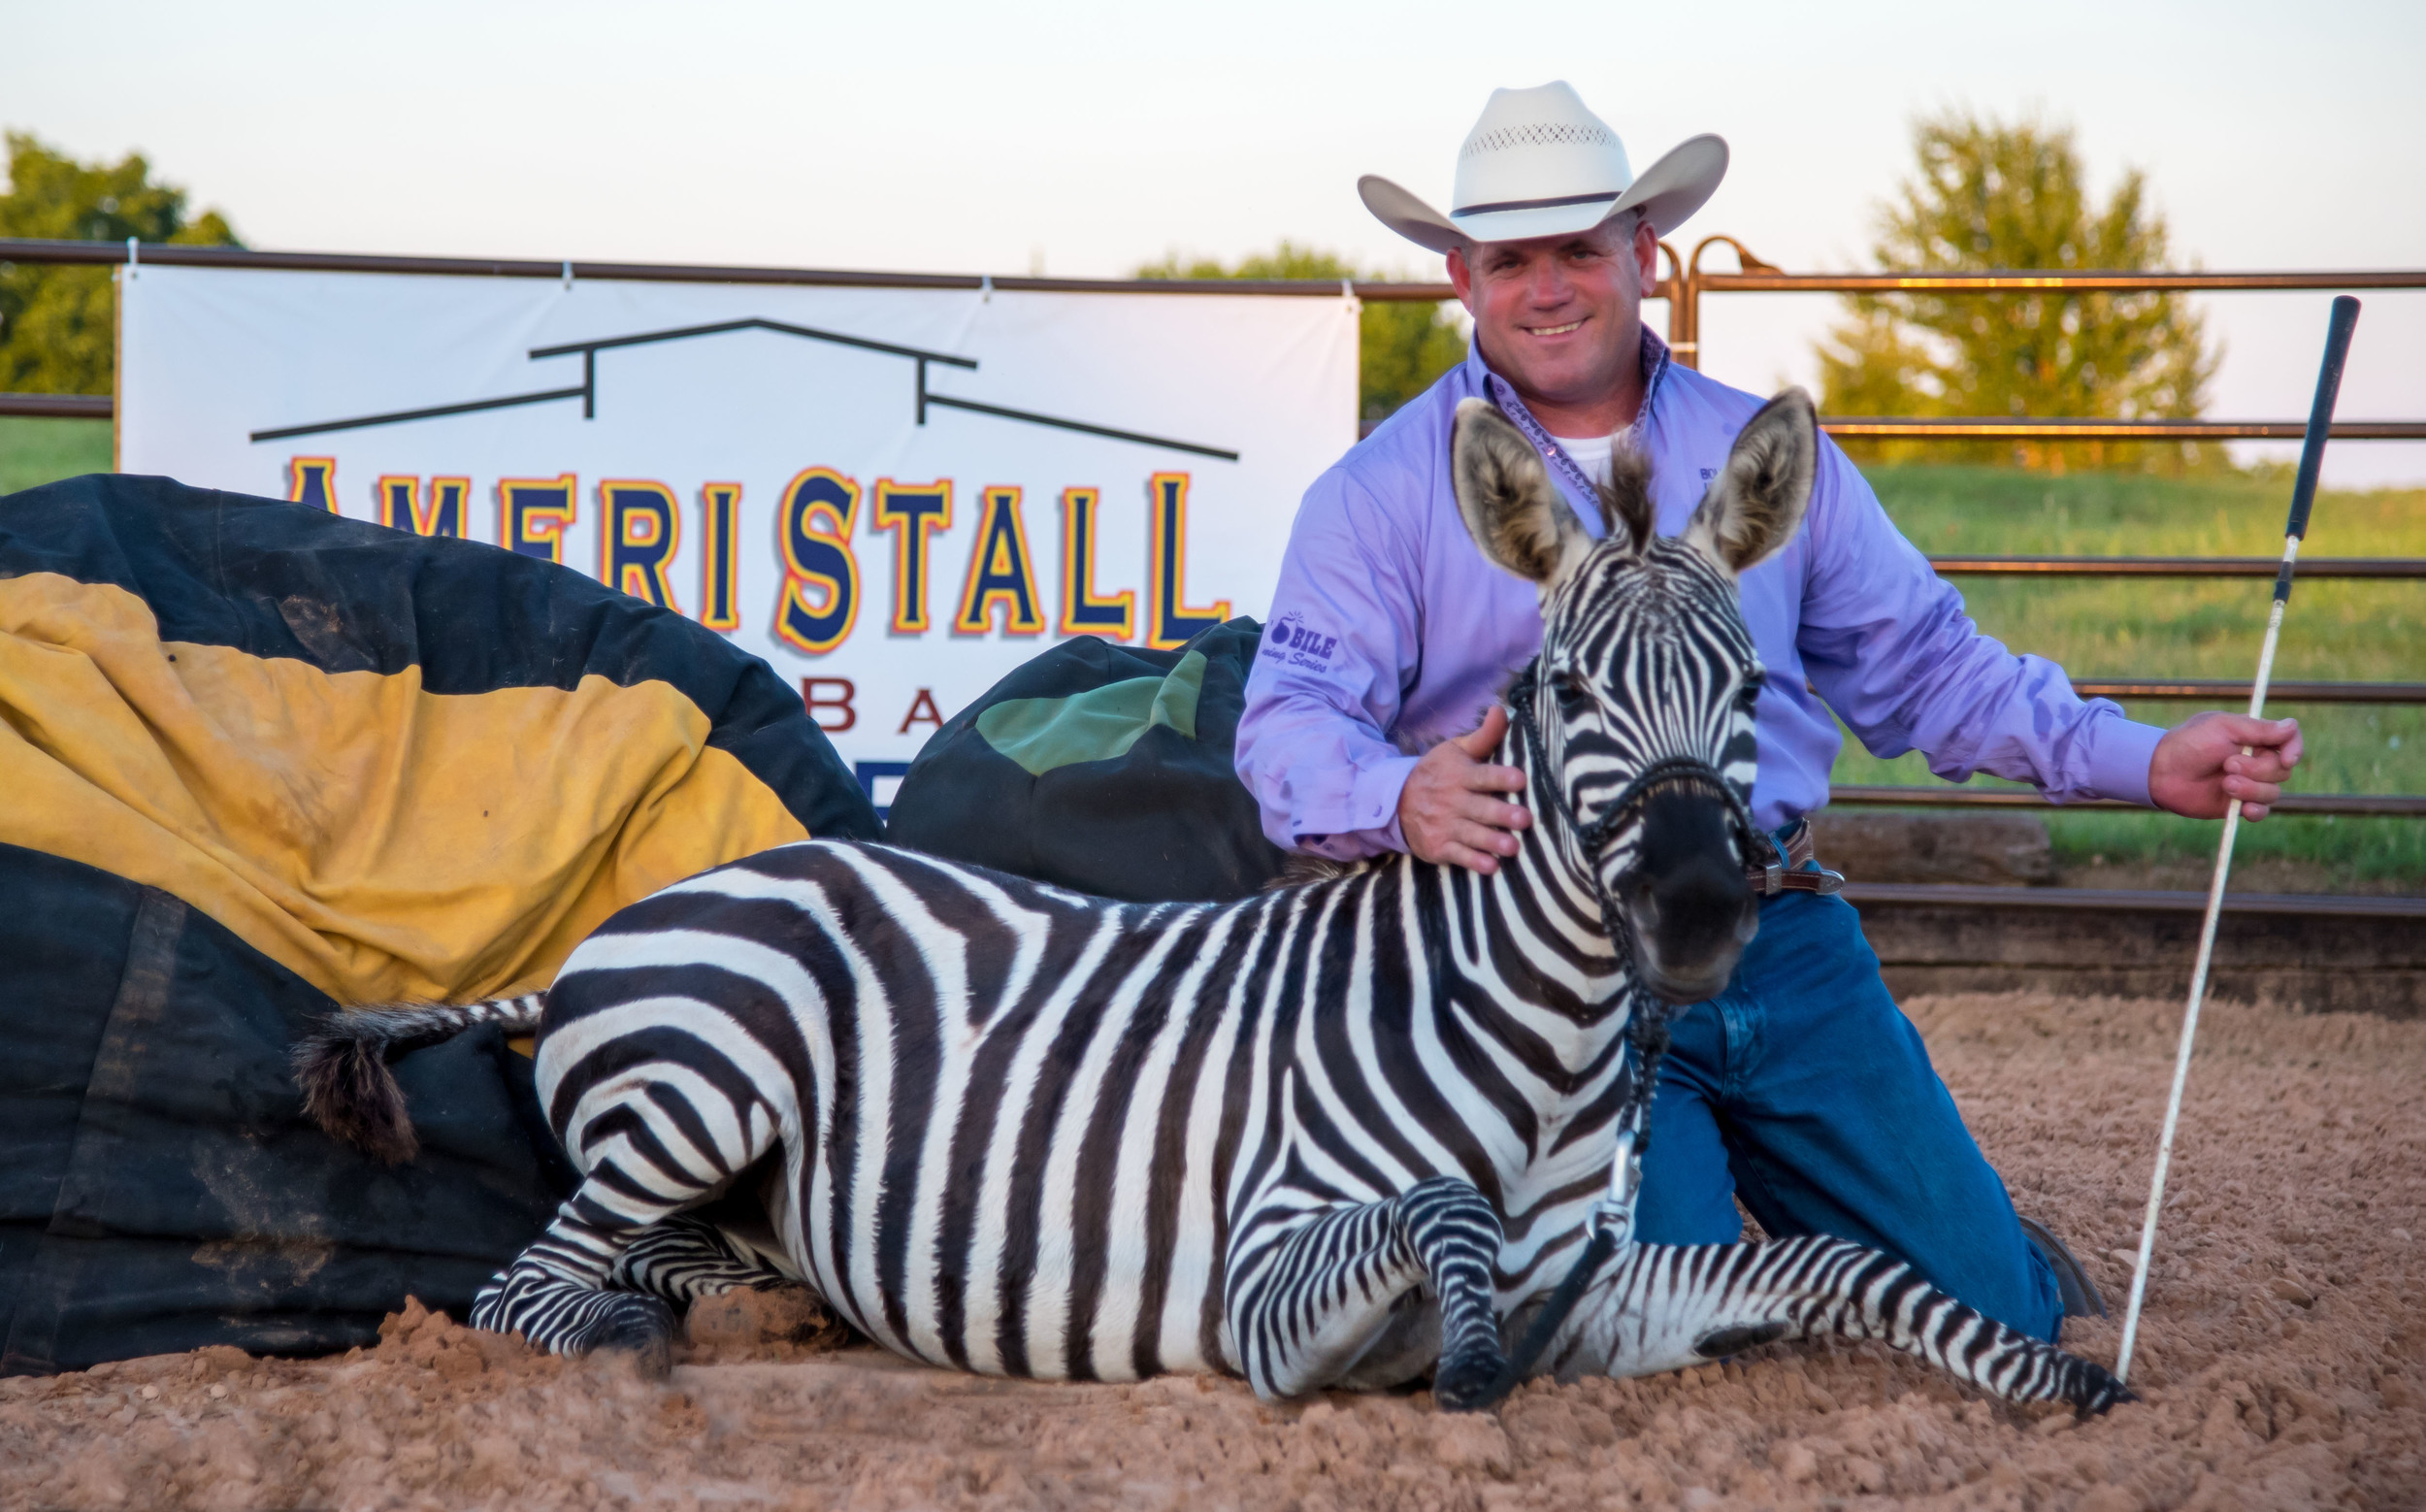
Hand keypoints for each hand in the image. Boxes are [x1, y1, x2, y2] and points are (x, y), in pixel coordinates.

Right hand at [1398, 706, 1531, 873]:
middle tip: (1524, 819)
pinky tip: (1491, 867)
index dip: (1501, 778)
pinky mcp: (1439, 847)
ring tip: (1513, 847)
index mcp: (1460, 775)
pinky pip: (1458, 856)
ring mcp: (1445, 825)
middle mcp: (1453, 801)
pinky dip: (1474, 863)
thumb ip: (1484, 735)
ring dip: (1492, 841)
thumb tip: (1502, 709)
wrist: (1395, 802)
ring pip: (1472, 835)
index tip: (1520, 779)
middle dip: (1502, 814)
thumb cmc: (1437, 773)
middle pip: (1481, 808)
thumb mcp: (1456, 750)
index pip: (1483, 775)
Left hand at [2148, 712, 2302, 820]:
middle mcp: (2257, 761)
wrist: (2161, 771)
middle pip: (2281, 770)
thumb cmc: (2188, 743)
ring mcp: (2249, 784)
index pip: (2290, 742)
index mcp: (2255, 739)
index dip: (2294, 750)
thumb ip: (2257, 729)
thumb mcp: (2221, 727)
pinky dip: (2255, 810)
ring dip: (2251, 789)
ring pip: (2273, 792)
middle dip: (2258, 769)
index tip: (2286, 758)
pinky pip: (2261, 812)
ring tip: (2224, 783)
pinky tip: (2242, 808)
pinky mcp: (2238, 804)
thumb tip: (2292, 725)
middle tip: (2227, 764)